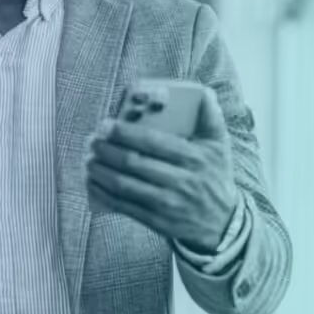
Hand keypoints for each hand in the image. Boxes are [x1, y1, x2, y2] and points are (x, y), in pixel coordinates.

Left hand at [86, 87, 238, 251]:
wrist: (223, 223)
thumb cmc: (215, 175)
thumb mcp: (220, 143)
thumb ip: (210, 114)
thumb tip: (200, 90)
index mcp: (195, 157)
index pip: (152, 142)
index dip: (124, 133)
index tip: (106, 125)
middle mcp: (181, 181)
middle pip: (133, 163)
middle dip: (106, 150)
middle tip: (93, 140)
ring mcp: (168, 204)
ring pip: (124, 185)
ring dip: (100, 171)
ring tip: (89, 159)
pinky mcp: (157, 221)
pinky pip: (124, 206)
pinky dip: (103, 194)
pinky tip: (93, 182)